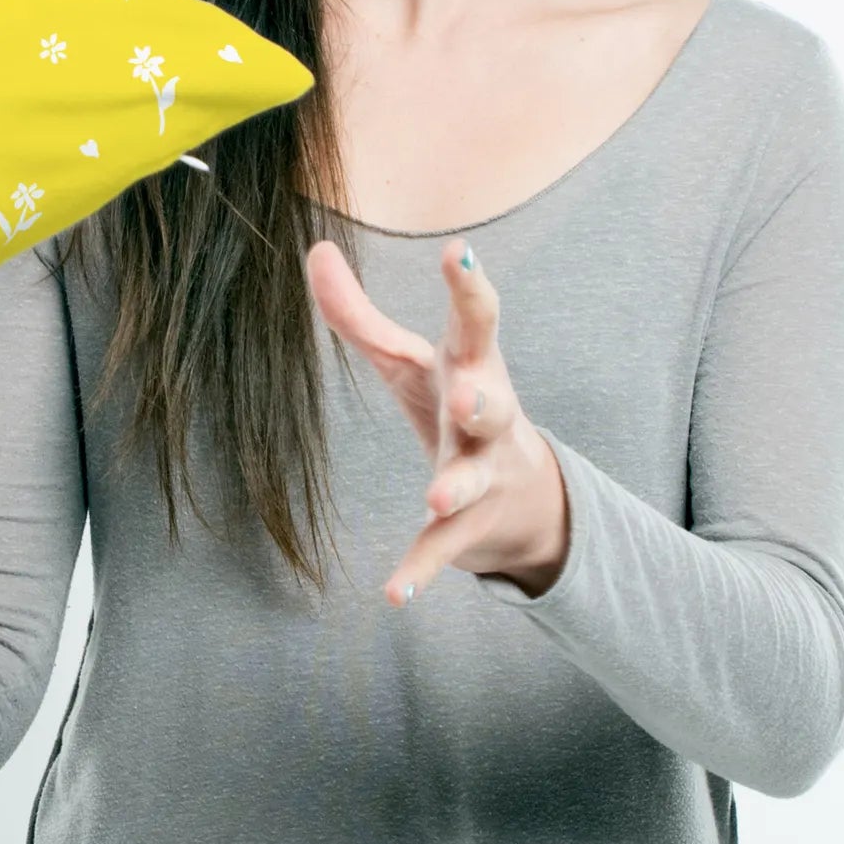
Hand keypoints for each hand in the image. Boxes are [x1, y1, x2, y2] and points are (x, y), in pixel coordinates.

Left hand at [304, 236, 569, 606]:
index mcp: (473, 367)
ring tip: (434, 500)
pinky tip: (394, 595)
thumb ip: (358, 312)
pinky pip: (444, 550)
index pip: (476, 321)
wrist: (527, 499)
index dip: (468, 286)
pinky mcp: (468, 528)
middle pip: (493, 402)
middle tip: (467, 394)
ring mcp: (484, 475)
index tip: (458, 251)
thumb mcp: (408, 359)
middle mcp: (488, 419)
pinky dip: (420, 571)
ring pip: (473, 479)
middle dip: (482, 398)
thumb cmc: (456, 404)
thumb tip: (315, 249)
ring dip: (455, 487)